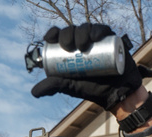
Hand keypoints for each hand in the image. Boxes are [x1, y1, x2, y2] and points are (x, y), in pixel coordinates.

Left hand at [30, 23, 151, 110]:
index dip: (53, 33)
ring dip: (81, 32)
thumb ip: (54, 86)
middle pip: (72, 30)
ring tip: (82, 45)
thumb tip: (34, 92)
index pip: (59, 35)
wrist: (117, 93)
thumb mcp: (70, 86)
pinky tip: (95, 37)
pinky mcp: (111, 39)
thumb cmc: (93, 88)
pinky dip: (98, 30)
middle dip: (67, 34)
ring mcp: (97, 39)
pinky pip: (103, 29)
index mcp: (70, 49)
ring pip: (86, 28)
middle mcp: (82, 41)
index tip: (50, 39)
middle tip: (68, 47)